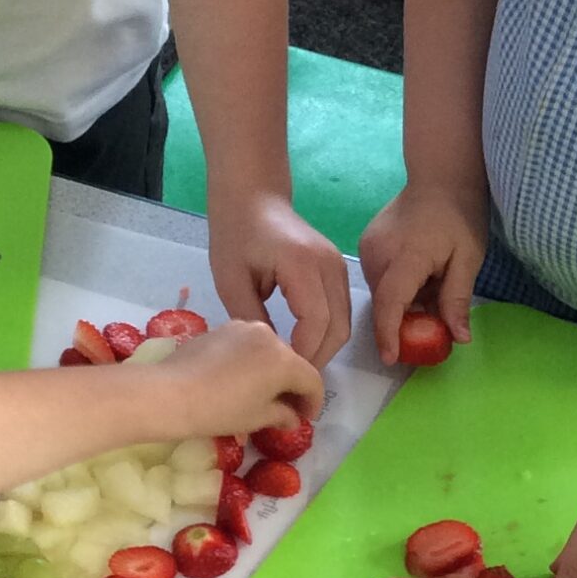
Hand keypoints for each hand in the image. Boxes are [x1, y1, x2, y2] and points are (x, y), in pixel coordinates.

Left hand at [160, 318, 324, 441]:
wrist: (169, 393)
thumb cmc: (219, 410)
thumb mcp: (256, 418)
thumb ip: (283, 415)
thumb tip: (292, 417)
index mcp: (284, 359)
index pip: (312, 380)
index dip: (313, 402)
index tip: (305, 419)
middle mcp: (269, 335)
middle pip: (292, 362)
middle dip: (292, 386)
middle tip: (285, 411)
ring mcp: (243, 328)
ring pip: (269, 352)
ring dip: (271, 373)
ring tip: (260, 396)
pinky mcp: (221, 328)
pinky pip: (246, 346)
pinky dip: (251, 363)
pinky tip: (237, 381)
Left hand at [206, 191, 351, 369]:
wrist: (254, 199)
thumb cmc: (235, 235)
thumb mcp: (231, 281)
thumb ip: (253, 319)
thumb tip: (270, 356)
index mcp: (302, 264)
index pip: (317, 321)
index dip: (304, 352)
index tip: (281, 372)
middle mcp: (330, 264)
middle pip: (338, 326)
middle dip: (317, 357)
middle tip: (290, 379)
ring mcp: (339, 266)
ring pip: (345, 322)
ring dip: (324, 347)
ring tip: (295, 364)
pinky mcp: (338, 269)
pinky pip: (341, 310)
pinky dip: (327, 332)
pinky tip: (303, 343)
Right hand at [359, 179, 485, 365]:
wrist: (439, 177)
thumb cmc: (460, 216)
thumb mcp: (468, 259)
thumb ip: (457, 299)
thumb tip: (458, 339)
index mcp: (407, 255)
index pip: (391, 303)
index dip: (390, 334)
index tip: (392, 359)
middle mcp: (379, 253)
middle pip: (384, 302)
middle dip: (402, 324)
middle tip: (427, 336)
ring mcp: (368, 247)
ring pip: (381, 292)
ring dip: (401, 305)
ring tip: (429, 297)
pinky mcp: (366, 245)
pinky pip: (379, 279)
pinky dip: (396, 289)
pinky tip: (419, 281)